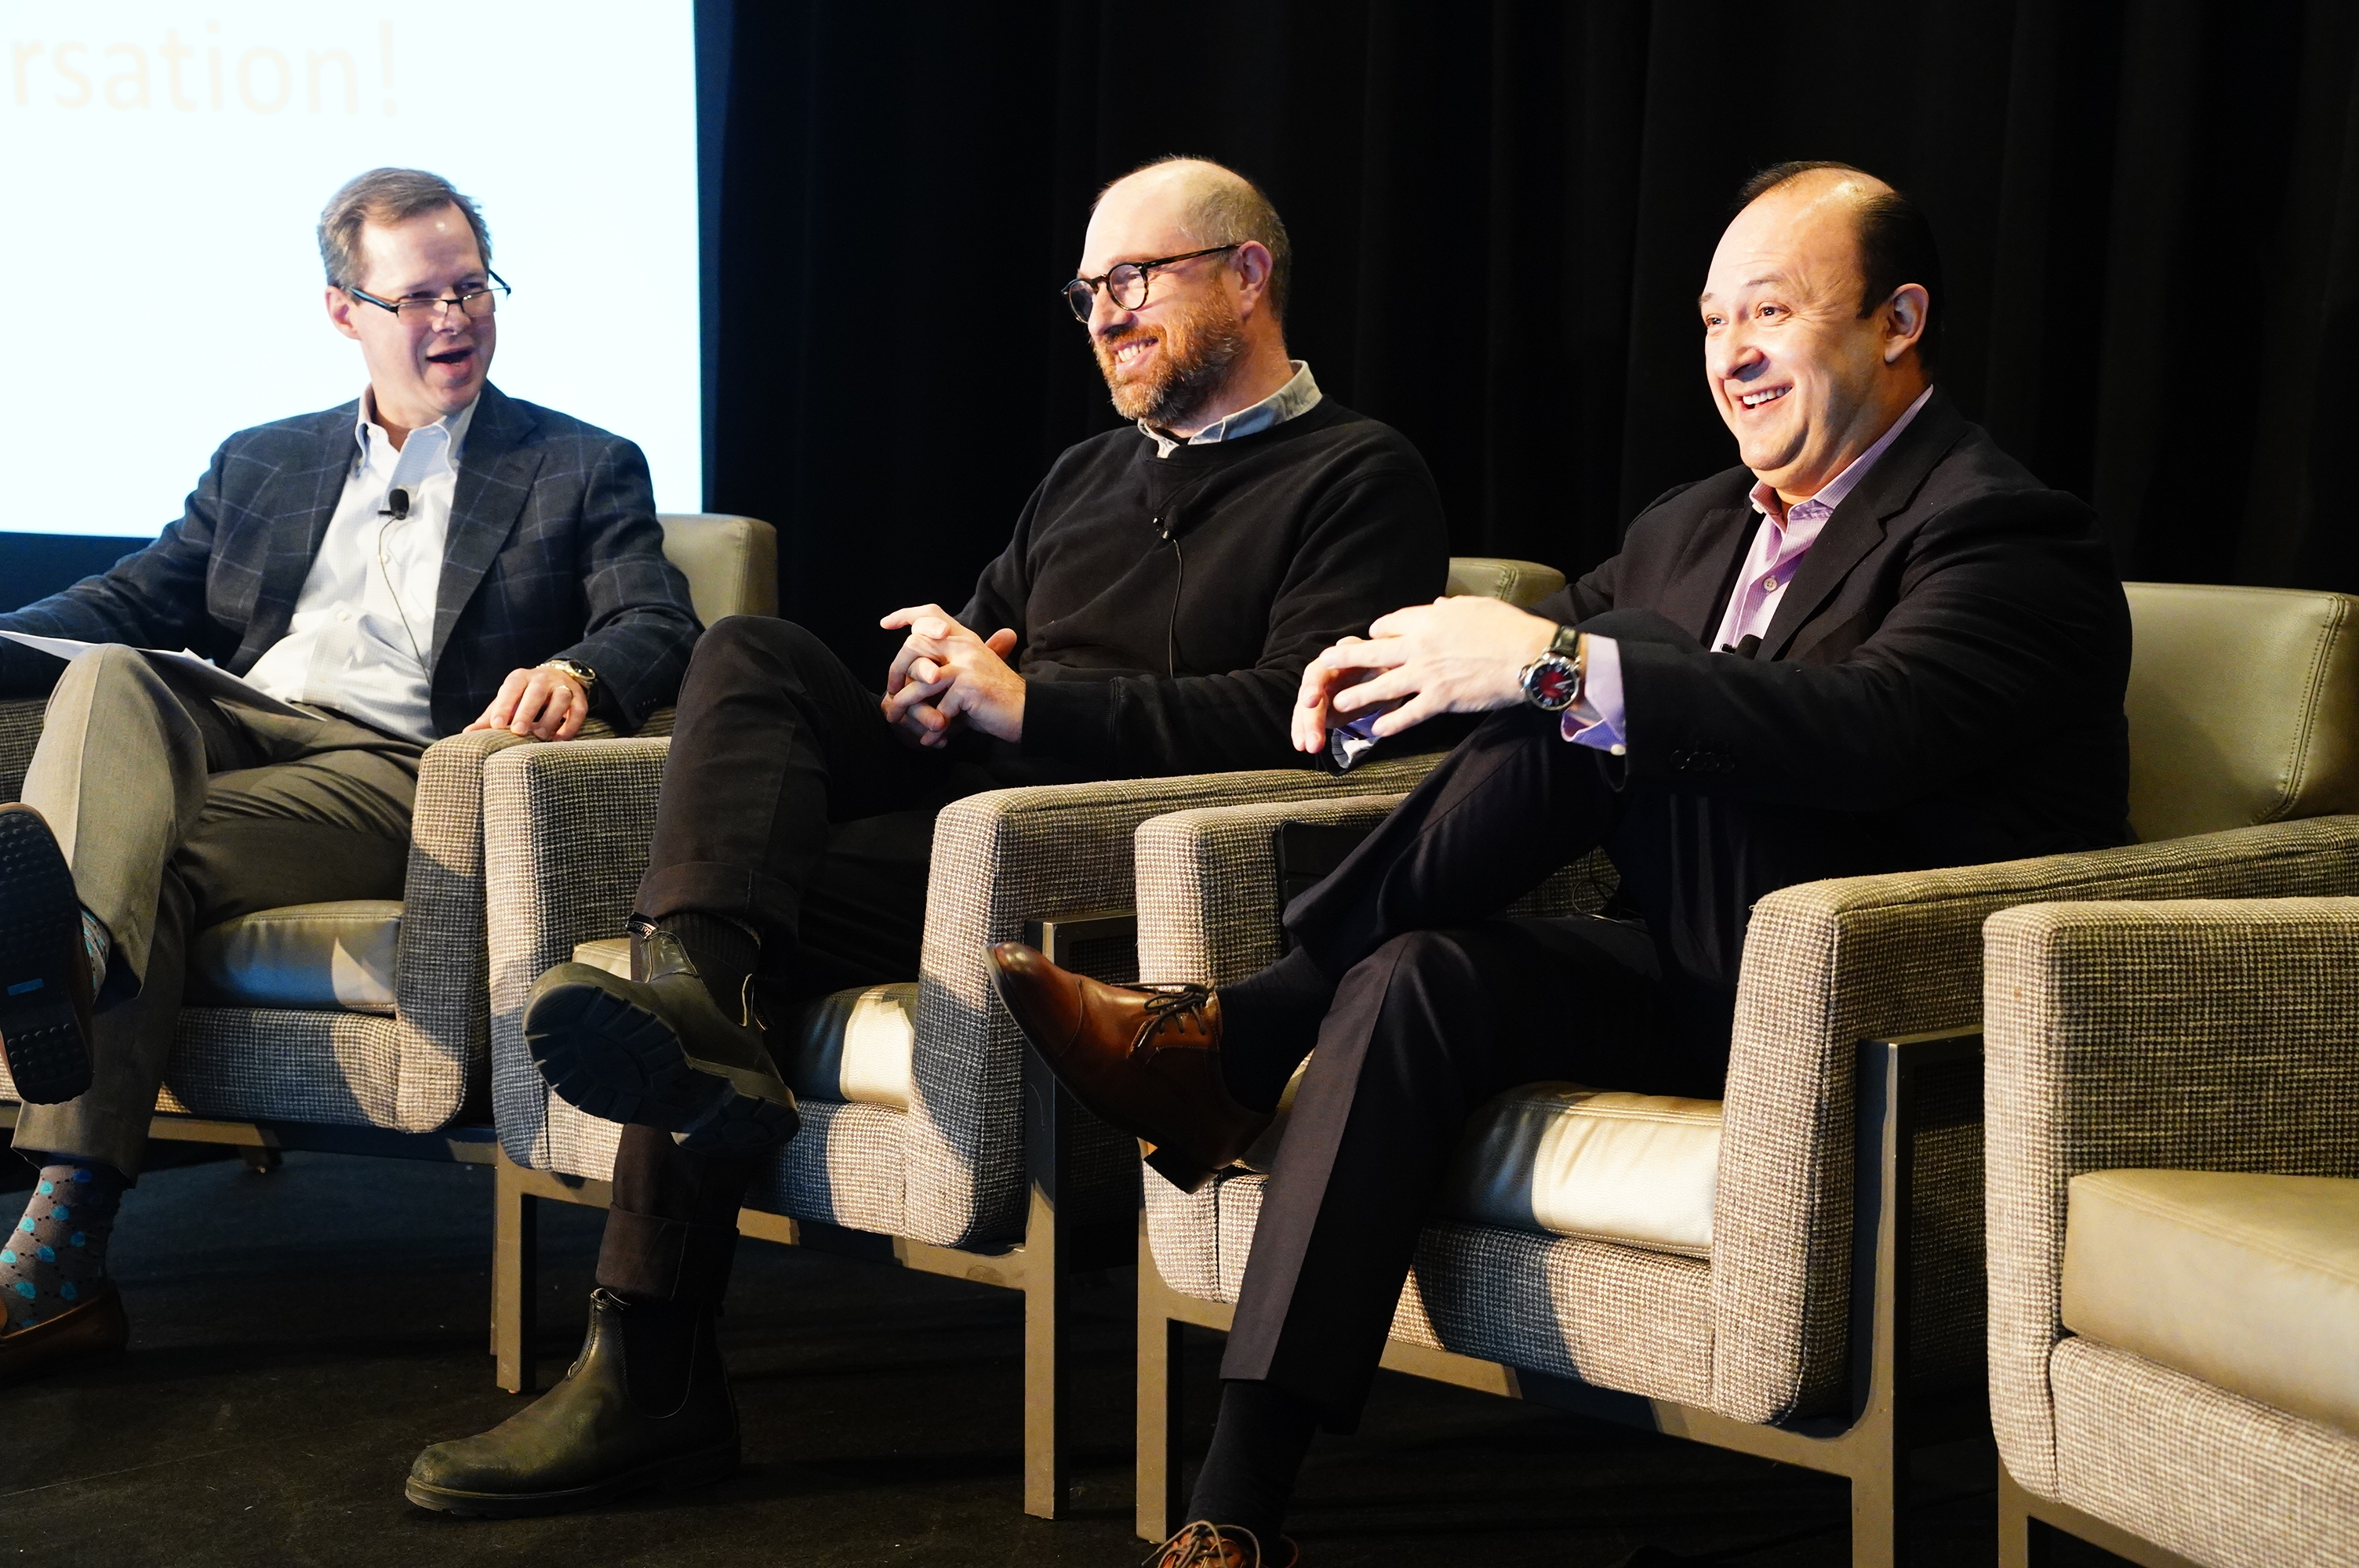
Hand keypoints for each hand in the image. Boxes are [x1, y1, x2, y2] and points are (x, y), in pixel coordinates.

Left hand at [465, 664, 591, 740]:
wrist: (558, 677)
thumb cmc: (524, 695)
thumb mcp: (508, 701)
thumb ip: (491, 716)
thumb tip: (468, 734)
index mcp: (520, 678)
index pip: (511, 688)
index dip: (504, 706)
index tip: (497, 725)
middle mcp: (542, 679)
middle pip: (536, 692)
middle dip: (527, 711)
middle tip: (519, 731)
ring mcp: (563, 686)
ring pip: (561, 698)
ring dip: (551, 718)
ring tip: (541, 736)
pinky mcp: (579, 698)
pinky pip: (578, 710)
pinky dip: (571, 725)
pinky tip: (560, 739)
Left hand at [877, 604, 1024, 745]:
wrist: (1028, 713)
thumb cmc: (994, 701)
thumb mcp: (969, 677)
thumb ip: (942, 673)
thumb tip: (907, 682)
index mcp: (964, 639)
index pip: (931, 614)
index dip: (905, 615)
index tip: (885, 624)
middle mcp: (965, 645)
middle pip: (915, 645)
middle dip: (896, 671)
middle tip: (891, 693)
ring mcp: (967, 665)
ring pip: (921, 681)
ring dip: (906, 705)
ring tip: (898, 719)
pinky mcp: (969, 687)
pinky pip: (939, 708)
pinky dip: (934, 728)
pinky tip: (933, 739)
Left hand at [1291, 596, 1554, 750]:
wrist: (1531, 657)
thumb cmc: (1509, 629)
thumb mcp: (1477, 607)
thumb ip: (1451, 608)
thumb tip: (1437, 605)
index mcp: (1429, 619)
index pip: (1388, 625)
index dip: (1377, 634)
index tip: (1372, 639)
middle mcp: (1421, 646)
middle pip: (1371, 653)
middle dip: (1343, 659)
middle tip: (1324, 664)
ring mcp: (1428, 675)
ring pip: (1381, 686)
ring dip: (1356, 697)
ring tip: (1337, 704)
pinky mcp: (1441, 699)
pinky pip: (1408, 714)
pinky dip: (1390, 723)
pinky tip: (1377, 730)